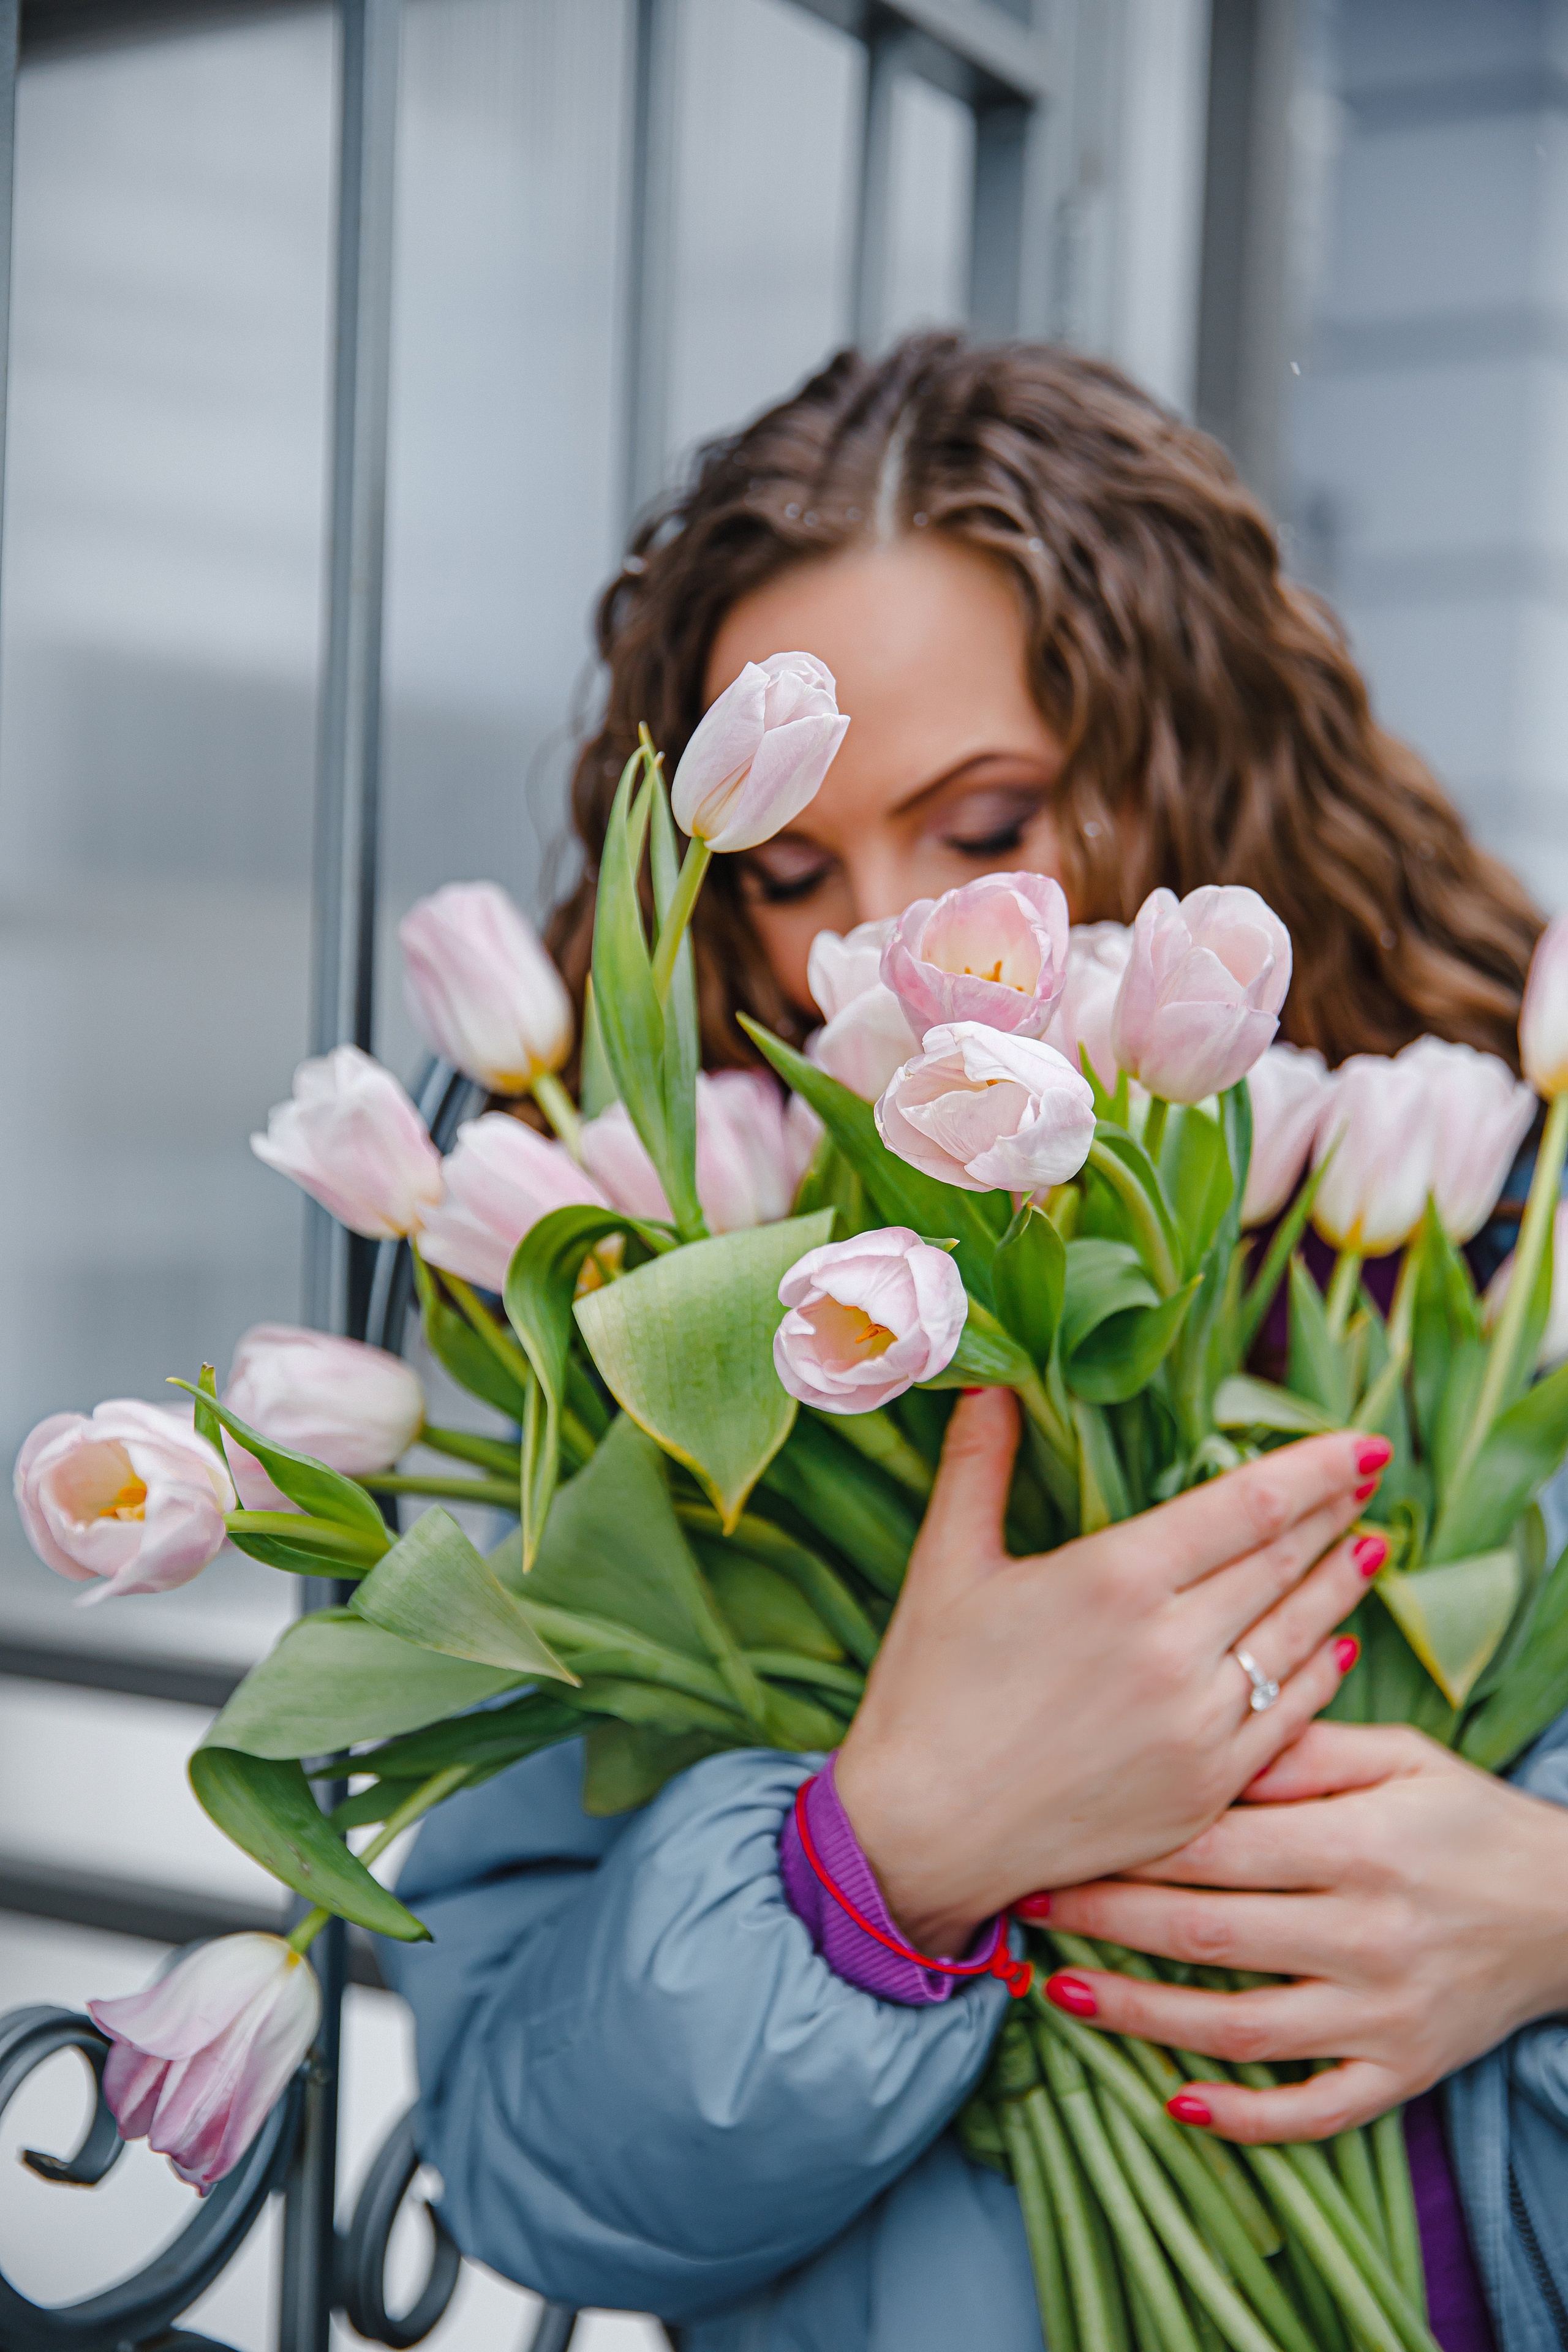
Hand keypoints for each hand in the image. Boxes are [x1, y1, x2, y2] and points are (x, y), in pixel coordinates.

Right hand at [834, 1389, 1384, 1954]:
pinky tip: (1336, 1646)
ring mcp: (1198, 1725)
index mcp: (1114, 1579)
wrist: (922, 1837)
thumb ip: (977, 1464)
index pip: (1248, 1505)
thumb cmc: (925, 1694)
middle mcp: (1171, 1648)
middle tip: (1367, 1482)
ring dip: (1339, 1586)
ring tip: (1367, 1548)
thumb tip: (989, 1381)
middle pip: (1283, 1562)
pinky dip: (1321, 1672)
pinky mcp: (1207, 1787)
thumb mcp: (944, 1565)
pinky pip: (1289, 1717)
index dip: (1315, 1469)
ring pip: (1300, 1637)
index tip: (1362, 1444)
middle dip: (1334, 1515)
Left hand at [1043, 1721, 1567, 2139]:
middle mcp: (1366, 1934)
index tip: (1054, 1838)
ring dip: (1142, 2016)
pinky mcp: (1404, 2072)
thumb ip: (1304, 1750)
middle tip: (1024, 1908)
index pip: (1216, 1848)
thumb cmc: (1466, 1817)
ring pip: (1242, 2028)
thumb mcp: (1401, 1756)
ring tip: (1062, 1993)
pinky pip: (1315, 2106)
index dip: (1127, 1846)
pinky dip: (1246, 2116)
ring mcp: (1384, 2014)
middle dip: (1105, 1922)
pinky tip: (1176, 2102)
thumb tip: (1212, 1737)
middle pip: (1208, 1935)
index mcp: (1359, 1845)